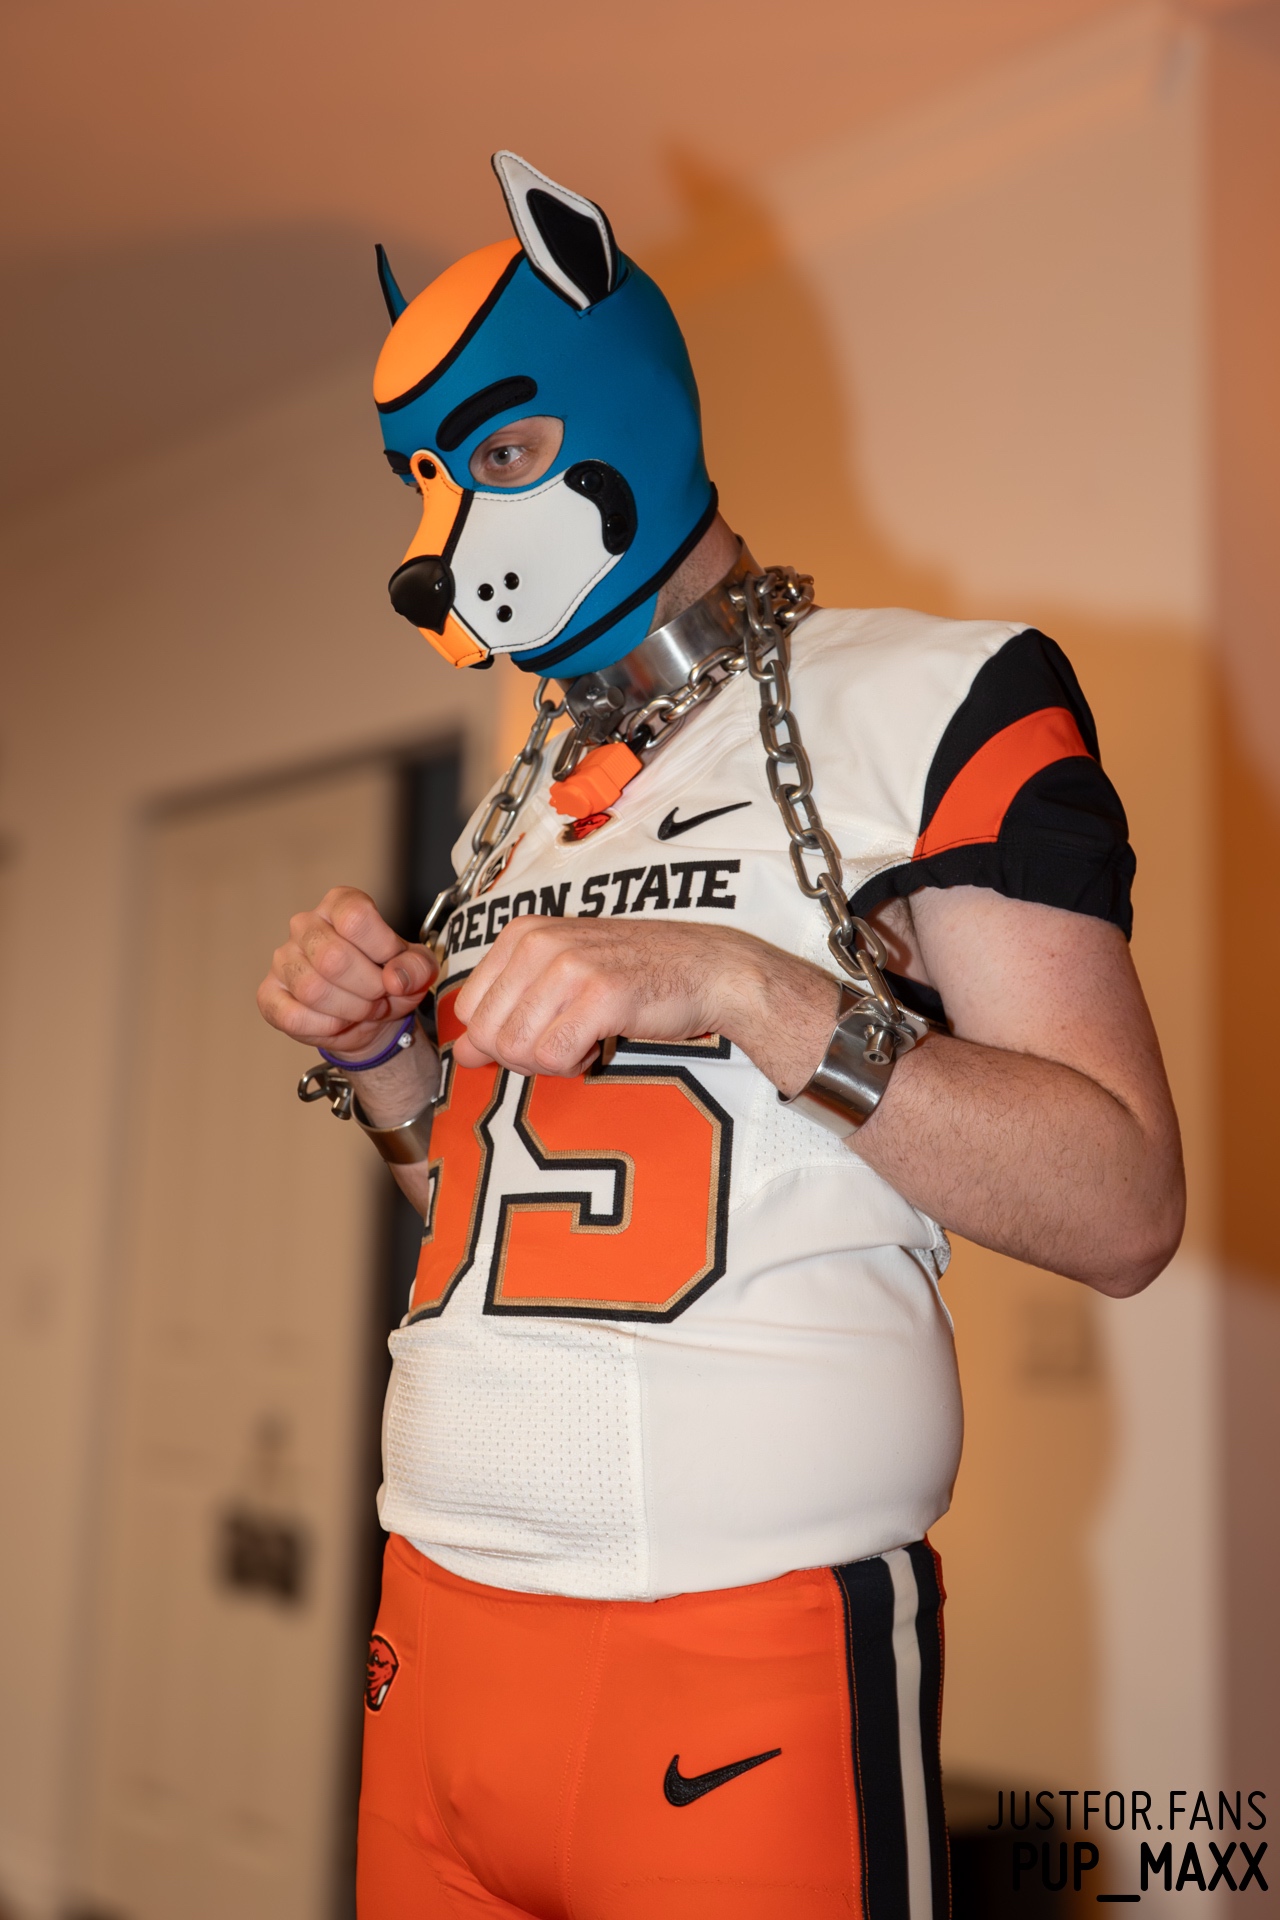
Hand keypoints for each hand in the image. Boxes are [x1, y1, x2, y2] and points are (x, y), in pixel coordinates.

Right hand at [257, 886, 436, 1056]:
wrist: (368, 1015)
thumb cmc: (387, 979)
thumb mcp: (416, 968)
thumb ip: (416, 967)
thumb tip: (395, 979)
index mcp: (340, 904)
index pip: (356, 917)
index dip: (382, 949)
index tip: (392, 967)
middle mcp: (305, 925)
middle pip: (333, 958)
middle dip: (368, 988)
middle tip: (379, 997)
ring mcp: (283, 959)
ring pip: (313, 990)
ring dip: (350, 1010)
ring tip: (363, 1009)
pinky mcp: (269, 994)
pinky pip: (292, 1016)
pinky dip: (325, 1027)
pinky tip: (338, 1022)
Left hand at [451, 916, 838, 1092]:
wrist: (708, 968)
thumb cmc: (636, 972)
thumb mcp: (560, 977)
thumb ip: (508, 1011)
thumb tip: (464, 1055)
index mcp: (522, 933)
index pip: (468, 1011)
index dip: (499, 1038)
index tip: (539, 1030)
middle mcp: (539, 943)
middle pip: (488, 1035)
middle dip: (521, 1056)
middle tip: (563, 1042)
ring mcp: (568, 967)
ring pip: (516, 1049)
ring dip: (550, 1061)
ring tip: (584, 1037)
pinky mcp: (599, 996)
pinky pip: (554, 1057)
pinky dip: (575, 1065)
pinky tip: (598, 1043)